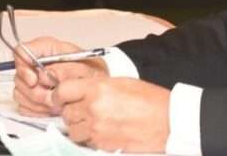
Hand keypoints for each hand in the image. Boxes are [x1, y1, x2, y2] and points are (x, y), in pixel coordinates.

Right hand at [13, 36, 107, 116]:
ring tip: (57, 103)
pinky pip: (23, 105)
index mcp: (50, 49)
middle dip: (34, 90)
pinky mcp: (31, 96)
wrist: (97, 91)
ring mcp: (33, 80)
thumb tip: (44, 73)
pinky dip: (37, 110)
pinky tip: (52, 108)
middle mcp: (39, 63)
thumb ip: (64, 69)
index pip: (23, 50)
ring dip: (37, 102)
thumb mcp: (85, 68)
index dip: (23, 65)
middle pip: (19, 75)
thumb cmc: (93, 75)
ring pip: (20, 92)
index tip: (33, 79)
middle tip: (51, 96)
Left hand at [54, 76, 169, 152]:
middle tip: (83, 108)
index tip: (62, 96)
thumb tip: (81, 90)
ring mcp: (96, 128)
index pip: (63, 91)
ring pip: (72, 129)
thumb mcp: (122, 82)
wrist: (166, 120)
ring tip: (94, 120)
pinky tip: (103, 129)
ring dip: (79, 125)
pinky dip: (89, 136)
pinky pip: (84, 140)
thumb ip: (97, 86)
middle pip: (66, 111)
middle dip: (72, 110)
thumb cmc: (150, 99)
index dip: (60, 94)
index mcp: (98, 88)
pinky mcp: (101, 144)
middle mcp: (93, 107)